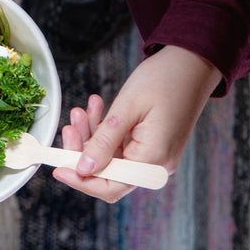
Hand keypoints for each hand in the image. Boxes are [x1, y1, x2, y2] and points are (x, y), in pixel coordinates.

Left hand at [53, 45, 221, 201]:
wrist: (192, 63)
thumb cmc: (164, 80)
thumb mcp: (126, 108)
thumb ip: (104, 142)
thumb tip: (83, 169)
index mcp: (153, 159)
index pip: (111, 186)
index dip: (81, 180)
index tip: (57, 167)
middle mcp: (156, 164)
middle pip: (108, 172)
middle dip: (83, 150)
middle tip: (71, 124)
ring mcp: (154, 154)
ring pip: (111, 157)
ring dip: (92, 135)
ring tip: (82, 110)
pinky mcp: (151, 143)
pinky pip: (121, 145)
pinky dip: (105, 129)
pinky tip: (97, 109)